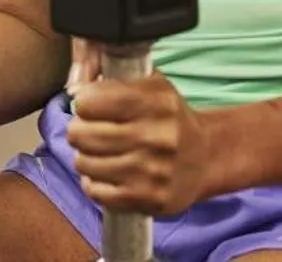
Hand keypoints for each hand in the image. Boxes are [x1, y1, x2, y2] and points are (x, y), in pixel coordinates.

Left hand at [67, 69, 211, 217]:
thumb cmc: (171, 118)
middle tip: (85, 130)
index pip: (93, 102)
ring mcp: (152, 171)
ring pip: (86, 164)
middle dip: (77, 130)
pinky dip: (92, 182)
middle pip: (83, 134)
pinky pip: (97, 192)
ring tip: (95, 152)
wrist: (205, 158)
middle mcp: (156, 137)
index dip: (83, 103)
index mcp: (157, 103)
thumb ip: (116, 81)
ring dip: (84, 157)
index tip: (87, 106)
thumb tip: (76, 88)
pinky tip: (103, 174)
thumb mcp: (155, 87)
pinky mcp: (148, 199)